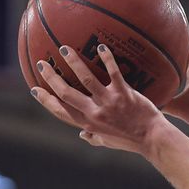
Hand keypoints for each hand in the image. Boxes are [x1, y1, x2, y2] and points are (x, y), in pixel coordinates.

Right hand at [31, 44, 169, 155]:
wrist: (153, 139)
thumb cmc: (131, 140)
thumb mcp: (108, 141)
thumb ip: (94, 137)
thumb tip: (82, 135)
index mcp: (89, 124)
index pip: (61, 112)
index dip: (46, 101)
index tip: (35, 89)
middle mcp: (95, 113)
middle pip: (67, 94)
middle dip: (52, 78)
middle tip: (42, 63)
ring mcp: (109, 103)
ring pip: (86, 79)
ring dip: (73, 63)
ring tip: (65, 49)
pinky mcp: (124, 94)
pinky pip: (113, 72)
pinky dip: (107, 59)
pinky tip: (101, 47)